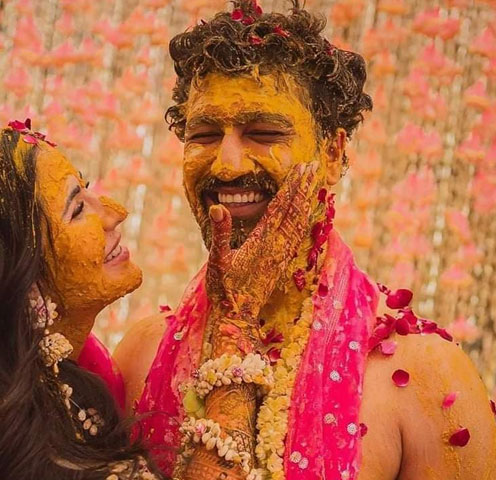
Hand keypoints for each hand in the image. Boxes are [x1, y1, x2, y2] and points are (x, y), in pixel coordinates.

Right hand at [206, 163, 319, 325]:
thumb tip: (217, 207)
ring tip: (313, 184)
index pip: (280, 206)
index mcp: (261, 240)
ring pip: (298, 222)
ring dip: (306, 200)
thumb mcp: (217, 260)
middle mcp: (276, 246)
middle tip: (313, 166)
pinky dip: (303, 219)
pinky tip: (305, 215)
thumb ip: (220, 232)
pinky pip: (297, 235)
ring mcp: (280, 255)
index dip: (291, 185)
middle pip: (294, 210)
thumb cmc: (224, 290)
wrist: (238, 317)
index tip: (302, 168)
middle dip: (304, 187)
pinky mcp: (281, 263)